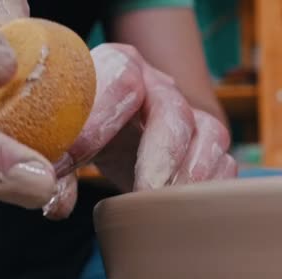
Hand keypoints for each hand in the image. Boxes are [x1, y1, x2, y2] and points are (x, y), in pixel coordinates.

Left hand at [46, 43, 236, 219]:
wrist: (118, 129)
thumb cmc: (87, 130)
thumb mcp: (62, 141)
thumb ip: (57, 167)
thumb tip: (57, 201)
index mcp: (119, 67)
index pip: (120, 77)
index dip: (99, 119)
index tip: (73, 159)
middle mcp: (160, 86)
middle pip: (172, 108)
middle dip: (159, 152)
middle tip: (144, 189)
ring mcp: (189, 115)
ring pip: (209, 134)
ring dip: (191, 173)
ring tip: (168, 204)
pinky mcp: (207, 146)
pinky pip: (225, 162)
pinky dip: (211, 187)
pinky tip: (187, 208)